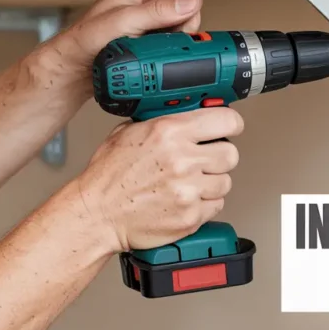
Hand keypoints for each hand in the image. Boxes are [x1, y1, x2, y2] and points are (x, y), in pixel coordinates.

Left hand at [37, 0, 241, 88]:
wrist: (78, 70)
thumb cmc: (86, 41)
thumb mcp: (116, 25)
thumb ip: (151, 13)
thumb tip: (186, 4)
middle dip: (187, 13)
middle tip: (166, 29)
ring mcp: (159, 16)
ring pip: (192, 17)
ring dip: (181, 34)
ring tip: (154, 44)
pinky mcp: (163, 35)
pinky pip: (186, 36)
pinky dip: (180, 46)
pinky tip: (160, 52)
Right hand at [75, 107, 244, 252]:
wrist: (98, 214)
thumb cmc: (108, 176)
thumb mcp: (129, 132)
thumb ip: (162, 121)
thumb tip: (187, 113)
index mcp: (169, 132)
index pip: (226, 120)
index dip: (231, 123)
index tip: (229, 127)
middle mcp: (182, 160)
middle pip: (230, 154)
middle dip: (221, 156)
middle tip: (207, 159)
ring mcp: (188, 190)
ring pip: (225, 182)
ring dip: (212, 182)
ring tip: (190, 182)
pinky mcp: (190, 216)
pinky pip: (216, 205)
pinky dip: (205, 203)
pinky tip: (186, 199)